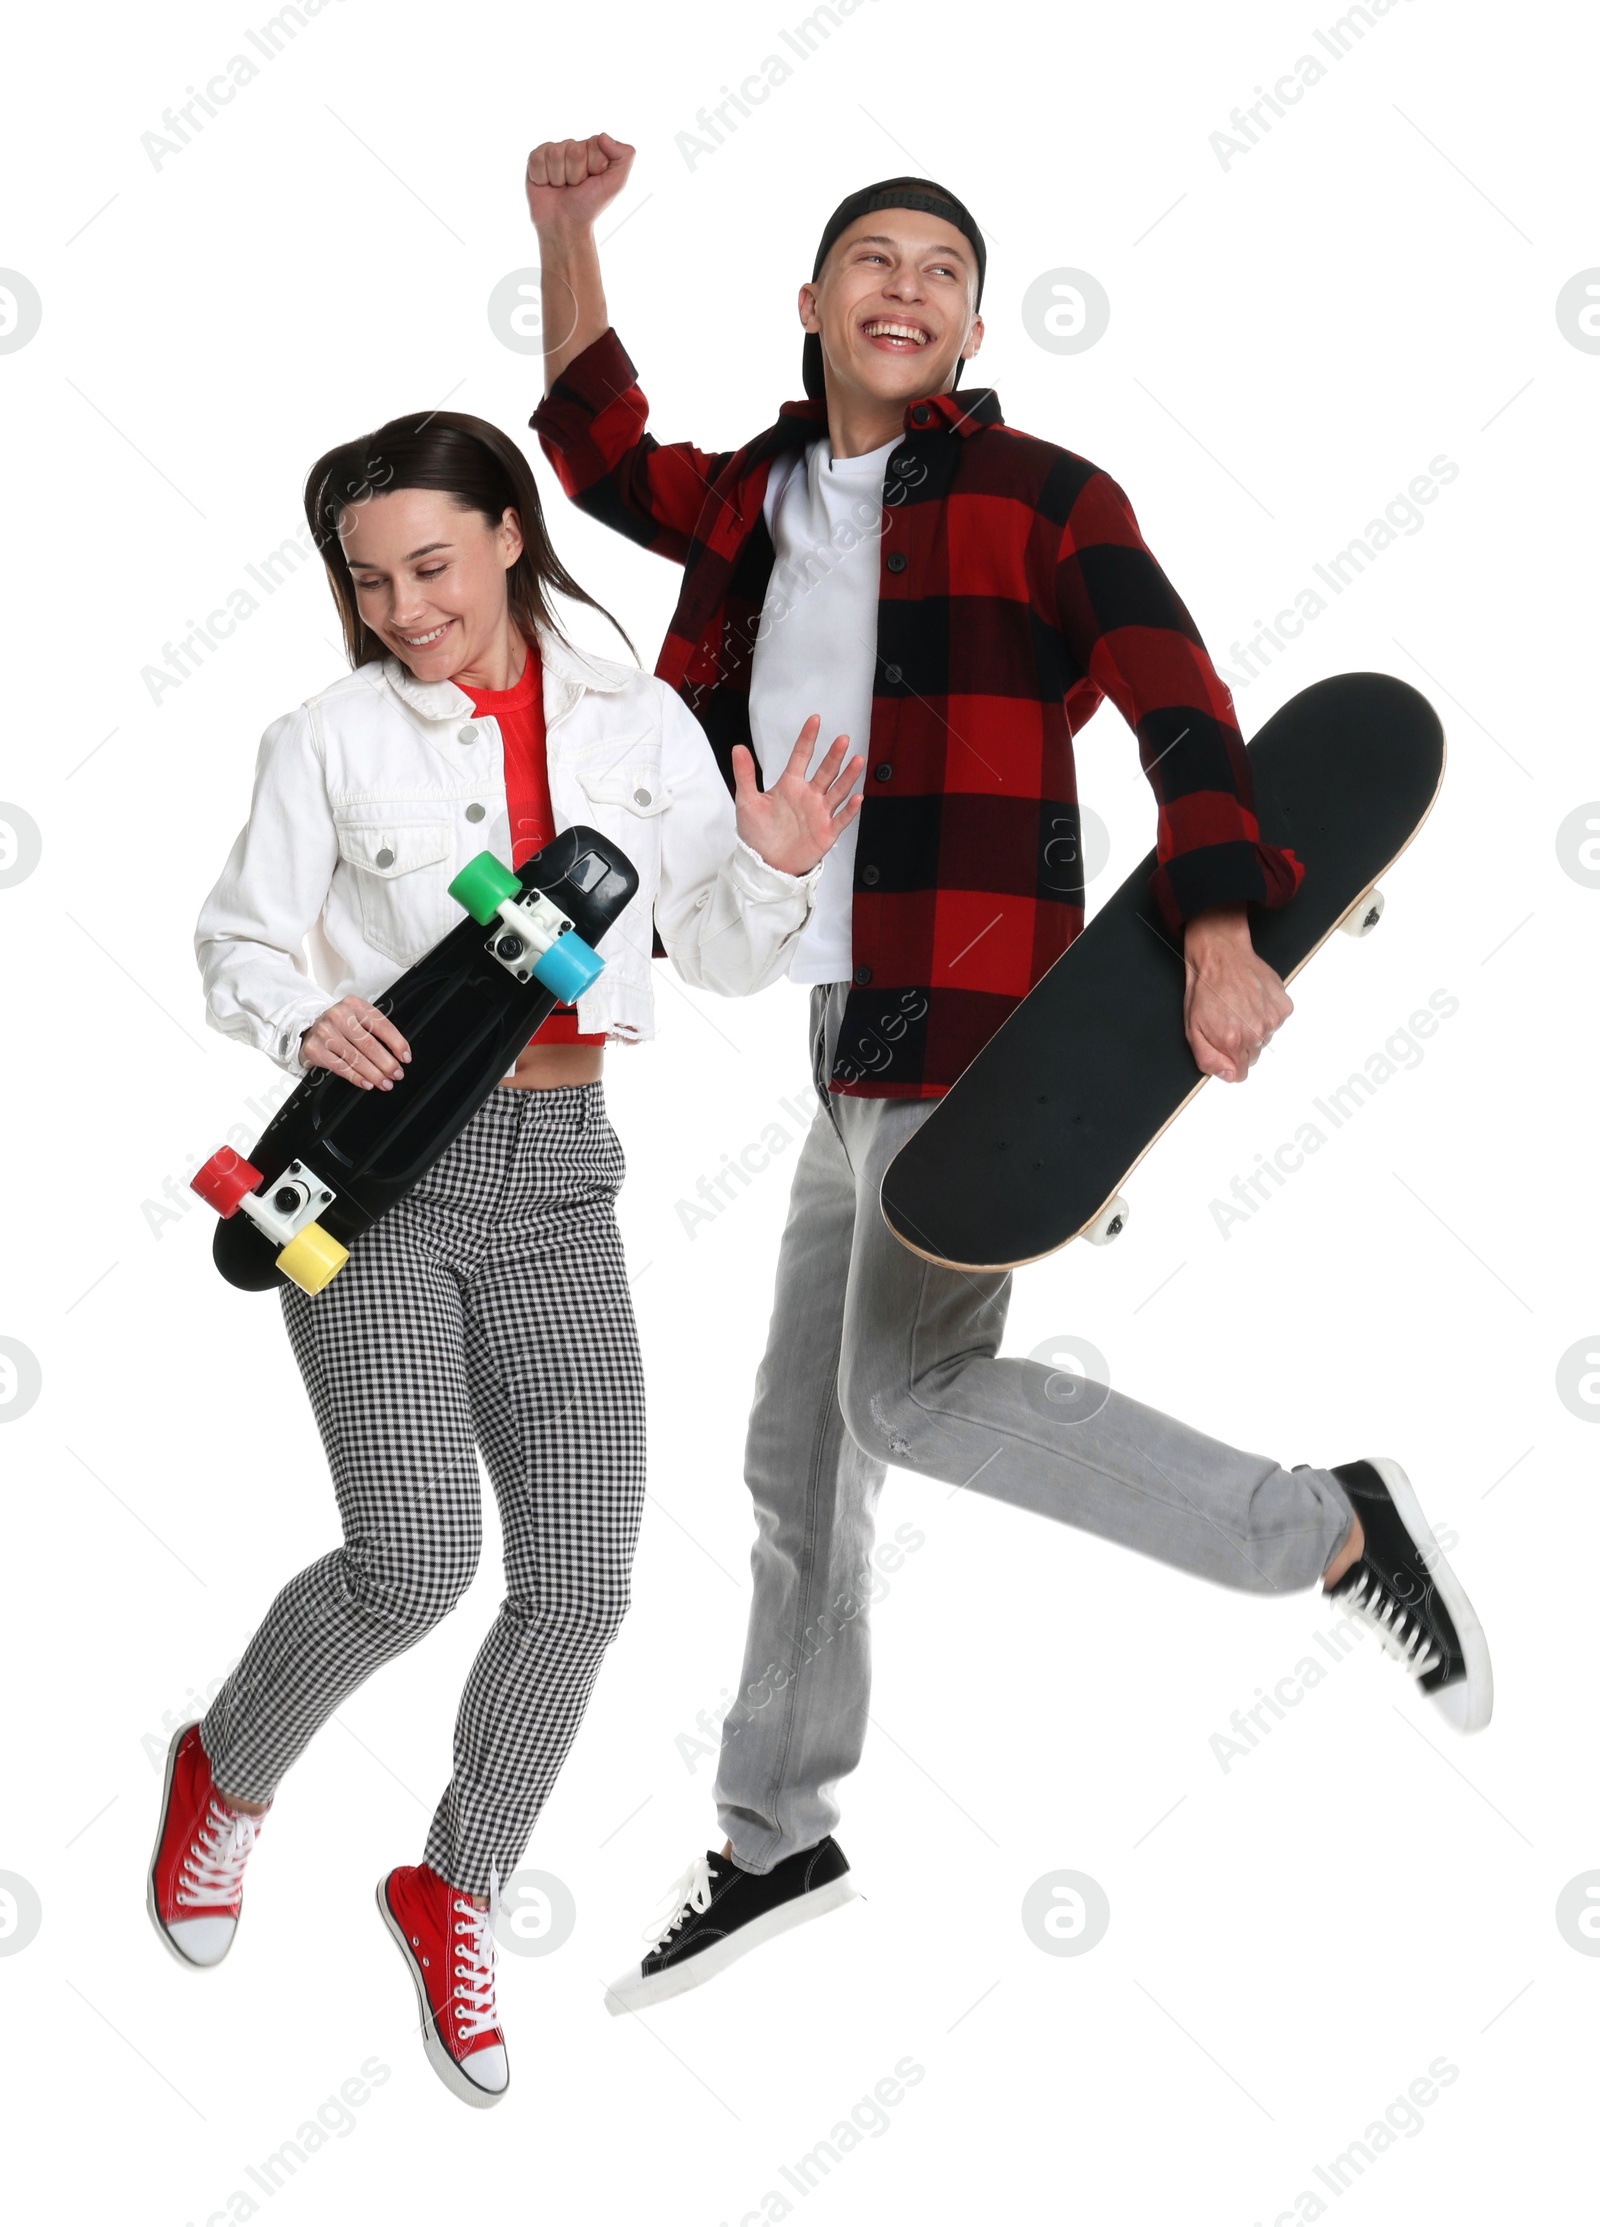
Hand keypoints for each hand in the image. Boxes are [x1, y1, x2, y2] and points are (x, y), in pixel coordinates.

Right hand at [300, 996, 410, 1089]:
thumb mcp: (356, 1017)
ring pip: (355, 1058)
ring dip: (374, 1074)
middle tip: (397, 1074)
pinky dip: (356, 1078)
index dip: (396, 1043)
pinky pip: (340, 1067)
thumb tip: (398, 1052)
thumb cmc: (339, 1025)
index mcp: (354, 1005)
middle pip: (369, 1044)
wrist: (307, 1026)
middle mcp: (338, 1016)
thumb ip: (375, 1029)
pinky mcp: (315, 1049)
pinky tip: (367, 1083)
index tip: (405, 1057)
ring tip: (385, 1083)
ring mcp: (325, 1032)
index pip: (381, 1025)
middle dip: (387, 1063)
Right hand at [525, 133, 634, 236]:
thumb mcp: (616, 183)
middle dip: (576, 174)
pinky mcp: (535, 159)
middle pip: (574, 150)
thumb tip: (602, 135)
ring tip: (562, 187)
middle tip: (575, 187)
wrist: (564, 224)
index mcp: (593, 148)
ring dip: (559, 178)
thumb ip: (624, 156)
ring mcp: (553, 152)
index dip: (594, 166)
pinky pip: (538, 159)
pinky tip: (547, 185)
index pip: (594, 143)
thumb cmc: (589, 204)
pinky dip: (543, 178)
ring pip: (555, 154)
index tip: (593, 181)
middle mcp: (573, 147)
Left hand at [732, 717, 864, 876]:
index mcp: (790, 785)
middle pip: (825, 771)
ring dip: (848, 776)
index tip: (814, 719)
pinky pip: (841, 818)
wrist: (765, 864)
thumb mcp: (747, 801)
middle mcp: (808, 796)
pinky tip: (858, 797)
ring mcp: (819, 813)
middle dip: (834, 755)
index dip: (807, 739)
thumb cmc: (756, 834)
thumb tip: (737, 748)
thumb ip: (745, 774)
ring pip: (838, 790)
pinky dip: (850, 809)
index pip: (801, 756)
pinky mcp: (826, 832)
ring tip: (857, 760)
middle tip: (843, 738)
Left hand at [1182, 905, 1291, 1081]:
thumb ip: (1208, 1059)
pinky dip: (1266, 1014)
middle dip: (1240, 1044)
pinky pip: (1276, 1022)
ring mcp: (1272, 1019)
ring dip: (1253, 1027)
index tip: (1225, 1048)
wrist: (1221, 956)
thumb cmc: (1205, 989)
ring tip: (1239, 1008)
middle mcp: (1256, 1032)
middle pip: (1252, 1056)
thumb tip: (1227, 1075)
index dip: (1230, 1062)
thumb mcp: (1192, 1029)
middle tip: (1228, 1021)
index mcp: (1233, 1041)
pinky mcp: (1283, 1006)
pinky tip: (1252, 1001)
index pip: (1240, 1073)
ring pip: (1264, 1039)